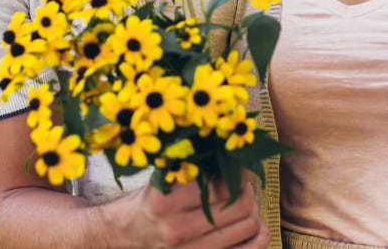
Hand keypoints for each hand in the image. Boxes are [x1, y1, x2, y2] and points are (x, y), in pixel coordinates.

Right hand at [110, 173, 266, 247]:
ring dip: (252, 211)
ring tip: (242, 203)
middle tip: (241, 185)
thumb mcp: (162, 179)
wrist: (128, 235)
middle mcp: (179, 229)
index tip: (236, 167)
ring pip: (249, 226)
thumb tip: (230, 151)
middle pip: (241, 205)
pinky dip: (259, 236)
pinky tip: (252, 226)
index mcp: (167, 202)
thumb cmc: (151, 202)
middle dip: (247, 190)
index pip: (221, 184)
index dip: (237, 172)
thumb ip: (192, 167)